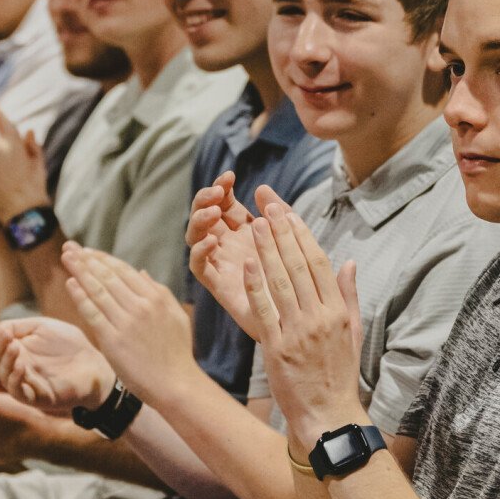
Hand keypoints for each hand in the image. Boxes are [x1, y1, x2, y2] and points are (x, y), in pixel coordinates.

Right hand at [0, 316, 114, 411]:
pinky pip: (18, 392)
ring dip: (4, 360)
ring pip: (2, 376)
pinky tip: (22, 364)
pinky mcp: (36, 397)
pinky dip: (16, 378)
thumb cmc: (70, 345)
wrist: (95, 364)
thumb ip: (18, 326)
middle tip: (4, 335)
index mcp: (14, 352)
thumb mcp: (42, 327)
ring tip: (13, 345)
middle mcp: (15, 368)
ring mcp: (24, 383)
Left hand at [62, 242, 197, 400]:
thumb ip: (160, 292)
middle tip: (69, 247)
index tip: (88, 252)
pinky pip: (92, 313)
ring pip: (98, 290)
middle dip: (86, 259)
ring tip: (66, 257)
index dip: (103, 259)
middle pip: (107, 276)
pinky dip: (80, 296)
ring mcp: (126, 322)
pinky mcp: (113, 340)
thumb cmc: (177, 352)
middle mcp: (141, 305)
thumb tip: (141, 272)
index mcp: (156, 297)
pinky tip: (70, 283)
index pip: (124, 271)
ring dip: (79, 271)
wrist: (175, 384)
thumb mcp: (176, 316)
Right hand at [187, 176, 289, 336]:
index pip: (224, 201)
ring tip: (214, 212)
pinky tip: (211, 241)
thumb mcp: (294, 238)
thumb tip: (261, 187)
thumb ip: (280, 214)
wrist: (303, 321)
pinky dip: (200, 251)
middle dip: (206, 198)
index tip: (230, 177)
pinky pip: (199, 267)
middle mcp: (230, 244)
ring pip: (196, 236)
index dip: (222, 187)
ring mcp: (222, 263)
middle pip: (205, 214)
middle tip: (218, 192)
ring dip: (200, 220)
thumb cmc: (301, 278)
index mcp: (246, 229)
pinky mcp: (219, 285)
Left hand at [242, 200, 362, 443]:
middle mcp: (320, 317)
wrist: (328, 416)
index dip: (302, 234)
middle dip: (282, 232)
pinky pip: (264, 311)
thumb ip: (349, 296)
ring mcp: (298, 332)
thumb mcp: (352, 333)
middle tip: (268, 205)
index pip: (319, 262)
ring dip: (267, 250)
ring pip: (280, 282)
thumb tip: (349, 262)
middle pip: (298, 265)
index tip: (288, 212)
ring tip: (254, 224)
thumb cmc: (339, 375)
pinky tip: (247, 264)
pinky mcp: (277, 348)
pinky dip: (255, 286)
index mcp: (337, 311)